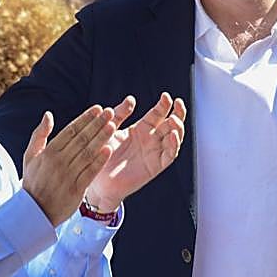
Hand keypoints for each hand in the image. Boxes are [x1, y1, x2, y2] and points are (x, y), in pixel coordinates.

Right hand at [21, 105, 118, 226]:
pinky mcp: (76, 189)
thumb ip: (40, 135)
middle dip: (97, 124)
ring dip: (101, 138)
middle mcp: (59, 162)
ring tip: (113, 126)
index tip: (97, 109)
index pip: (70, 131)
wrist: (34, 212)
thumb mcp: (30, 156)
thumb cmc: (33, 181)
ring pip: (88, 153)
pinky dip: (99, 161)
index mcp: (48, 152)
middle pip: (81, 139)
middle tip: (110, 112)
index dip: (85, 118)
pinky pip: (90, 172)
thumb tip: (48, 114)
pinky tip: (109, 149)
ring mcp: (68, 176)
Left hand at [85, 93, 185, 210]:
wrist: (99, 181)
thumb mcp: (110, 130)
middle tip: (178, 103)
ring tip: (174, 120)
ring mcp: (155, 152)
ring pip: (174, 138)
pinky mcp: (156, 166)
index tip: (166, 96)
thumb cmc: (103, 155)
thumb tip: (131, 99)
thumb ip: (120, 115)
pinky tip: (172, 135)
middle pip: (171, 124)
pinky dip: (174, 145)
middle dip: (177, 113)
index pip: (158, 114)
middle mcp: (151, 140)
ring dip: (178, 128)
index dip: (164, 105)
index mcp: (141, 129)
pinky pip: (169, 155)